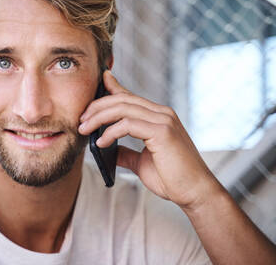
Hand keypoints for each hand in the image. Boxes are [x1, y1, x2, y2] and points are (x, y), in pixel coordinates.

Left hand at [78, 70, 222, 210]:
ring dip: (99, 117)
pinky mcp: (162, 131)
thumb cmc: (172, 178)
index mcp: (158, 116)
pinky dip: (111, 132)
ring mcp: (163, 120)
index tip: (98, 82)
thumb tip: (109, 149)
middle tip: (81, 119)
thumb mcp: (142, 162)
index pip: (130, 96)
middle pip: (122, 99)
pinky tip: (101, 142)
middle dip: (97, 106)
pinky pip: (128, 124)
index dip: (112, 87)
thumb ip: (127, 152)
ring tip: (84, 129)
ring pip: (123, 108)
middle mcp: (162, 113)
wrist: (194, 193)